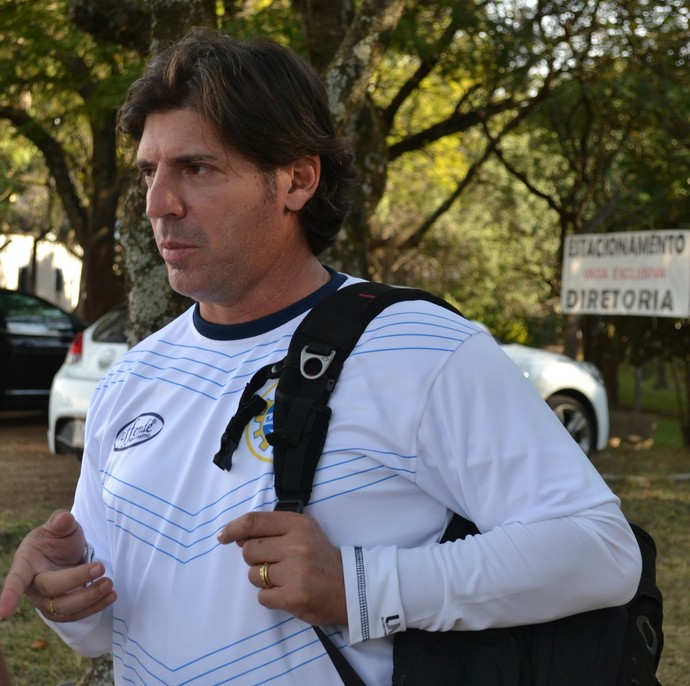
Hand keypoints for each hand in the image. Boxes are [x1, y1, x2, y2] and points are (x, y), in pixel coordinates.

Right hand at [0, 509, 115, 622]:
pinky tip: (110, 596)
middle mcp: (33, 586)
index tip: (5, 612)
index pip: (16, 580)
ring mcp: (46, 601)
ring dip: (89, 598)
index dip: (9, 595)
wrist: (65, 552)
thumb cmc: (57, 538)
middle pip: (51, 589)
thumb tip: (65, 518)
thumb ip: (61, 521)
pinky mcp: (62, 610)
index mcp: (25, 563)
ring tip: (109, 584)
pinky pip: (77, 615)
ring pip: (64, 608)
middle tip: (101, 567)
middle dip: (77, 580)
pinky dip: (95, 607)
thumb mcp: (60, 525)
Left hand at [218, 511, 346, 625]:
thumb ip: (272, 529)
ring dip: (263, 579)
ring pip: (254, 575)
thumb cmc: (320, 557)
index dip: (233, 528)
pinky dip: (270, 597)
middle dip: (255, 559)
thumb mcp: (302, 532)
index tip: (223, 536)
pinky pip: (262, 597)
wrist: (349, 588)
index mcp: (298, 524)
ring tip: (284, 578)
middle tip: (275, 563)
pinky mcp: (293, 597)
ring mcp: (295, 572)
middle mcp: (296, 545)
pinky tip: (287, 592)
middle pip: (249, 550)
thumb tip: (238, 536)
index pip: (254, 522)